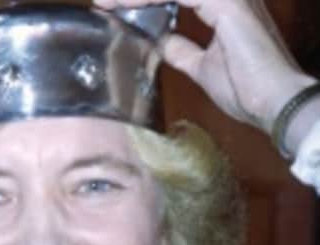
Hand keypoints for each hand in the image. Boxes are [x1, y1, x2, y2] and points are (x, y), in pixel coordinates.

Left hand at [94, 0, 315, 133]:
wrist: (273, 103)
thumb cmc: (245, 88)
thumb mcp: (201, 68)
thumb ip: (181, 52)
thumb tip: (162, 43)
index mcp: (221, 6)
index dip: (142, 0)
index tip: (109, 6)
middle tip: (102, 1)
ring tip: (106, 1)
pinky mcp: (227, 3)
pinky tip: (123, 3)